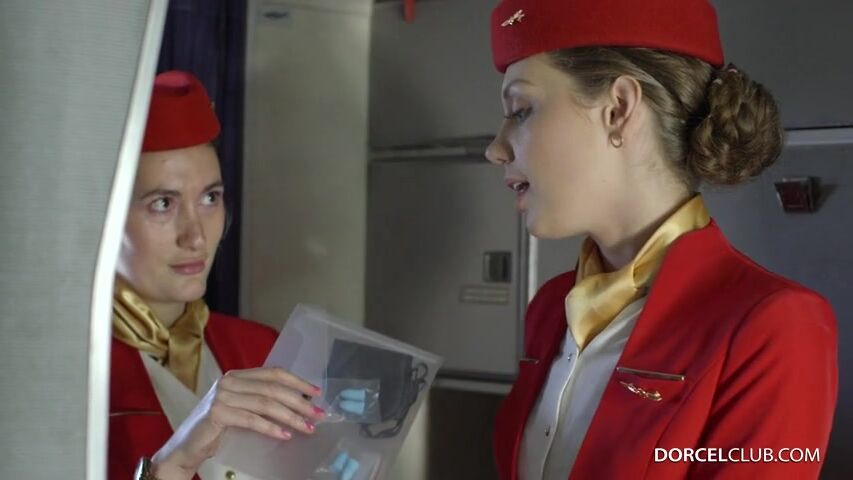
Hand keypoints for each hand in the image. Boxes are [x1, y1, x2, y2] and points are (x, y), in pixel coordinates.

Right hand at [150, 367, 323, 479]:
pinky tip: (285, 435)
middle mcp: (229, 381)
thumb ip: (263, 401)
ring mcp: (222, 396)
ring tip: (307, 427)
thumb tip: (300, 403)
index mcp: (238, 376)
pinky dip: (271, 428)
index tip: (316, 393)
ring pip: (266, 403)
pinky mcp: (218, 413)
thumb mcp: (244, 409)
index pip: (273, 373)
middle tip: (318, 415)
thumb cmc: (219, 429)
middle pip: (273, 388)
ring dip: (291, 417)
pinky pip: (252, 419)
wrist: (188, 448)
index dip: (297, 381)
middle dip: (299, 402)